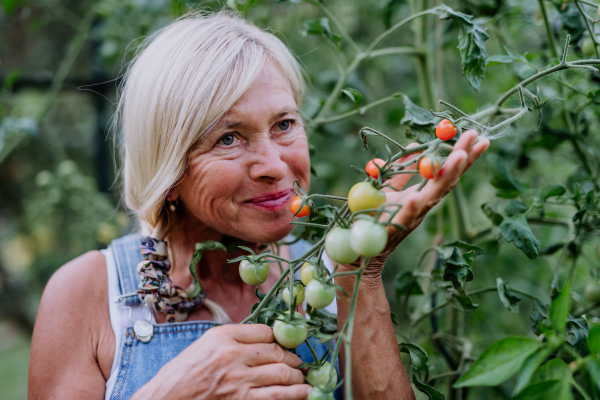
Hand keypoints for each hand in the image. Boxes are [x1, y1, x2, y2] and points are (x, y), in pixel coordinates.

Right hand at [132, 324, 310, 399]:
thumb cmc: (181, 374)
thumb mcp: (204, 345)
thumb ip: (232, 339)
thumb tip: (261, 339)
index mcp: (223, 336)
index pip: (265, 331)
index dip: (280, 338)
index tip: (286, 344)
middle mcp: (233, 356)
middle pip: (276, 352)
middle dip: (292, 358)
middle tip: (298, 363)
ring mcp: (239, 381)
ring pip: (282, 375)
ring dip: (297, 376)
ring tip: (302, 378)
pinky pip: (276, 397)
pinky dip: (294, 395)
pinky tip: (304, 393)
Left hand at [350, 130, 488, 275]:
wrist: (364, 244)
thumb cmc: (378, 214)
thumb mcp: (390, 186)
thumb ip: (402, 169)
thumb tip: (413, 146)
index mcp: (423, 193)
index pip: (447, 172)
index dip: (462, 155)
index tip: (477, 136)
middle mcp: (424, 204)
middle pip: (448, 180)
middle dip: (462, 158)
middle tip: (476, 137)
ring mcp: (412, 216)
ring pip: (433, 195)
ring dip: (447, 175)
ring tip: (459, 157)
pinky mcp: (395, 227)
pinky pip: (405, 216)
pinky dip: (411, 207)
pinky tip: (417, 197)